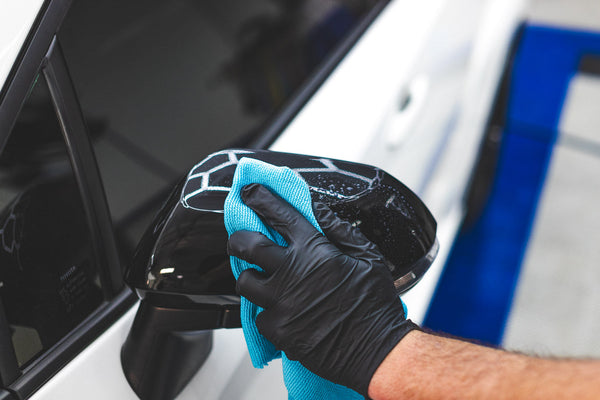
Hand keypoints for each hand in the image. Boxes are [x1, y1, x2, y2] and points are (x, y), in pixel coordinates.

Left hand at [227, 183, 418, 394]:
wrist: (376, 351)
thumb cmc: (375, 304)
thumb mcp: (368, 257)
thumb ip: (339, 229)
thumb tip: (318, 209)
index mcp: (313, 250)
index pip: (277, 214)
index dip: (259, 198)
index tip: (248, 191)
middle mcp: (290, 272)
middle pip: (244, 245)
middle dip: (238, 238)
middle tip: (242, 240)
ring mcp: (280, 303)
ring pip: (244, 281)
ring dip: (251, 276)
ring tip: (264, 280)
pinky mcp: (276, 330)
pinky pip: (258, 314)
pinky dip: (267, 310)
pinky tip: (283, 311)